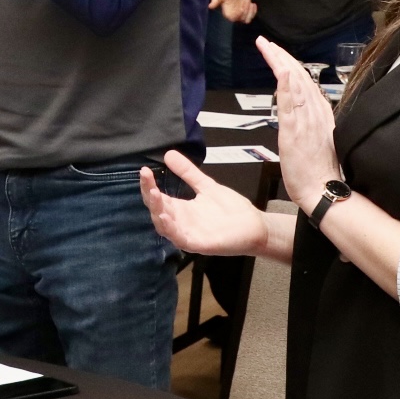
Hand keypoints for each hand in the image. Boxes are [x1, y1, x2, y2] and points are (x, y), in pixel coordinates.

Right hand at [140, 152, 269, 256]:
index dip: (148, 185)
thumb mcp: (206, 186)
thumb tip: (168, 153)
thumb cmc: (231, 210)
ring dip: (157, 212)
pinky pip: (180, 239)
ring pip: (164, 226)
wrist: (255, 226)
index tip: (144, 170)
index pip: (157, 197)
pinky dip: (171, 229)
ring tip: (153, 196)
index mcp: (180, 209)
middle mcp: (180, 222)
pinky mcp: (199, 244)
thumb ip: (188, 172)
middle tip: (147, 180)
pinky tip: (165, 217)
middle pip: (156, 210)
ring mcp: (188, 234)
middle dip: (149, 196)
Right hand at [210, 0, 257, 23]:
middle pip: (243, 20)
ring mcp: (242, 14)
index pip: (234, 19)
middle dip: (246, 13)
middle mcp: (235, 16)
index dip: (239, 15)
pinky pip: (252, 15)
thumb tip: (210, 6)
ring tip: (251, 4)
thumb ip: (216, 1)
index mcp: (228, 13)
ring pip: (248, 18)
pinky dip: (254, 11)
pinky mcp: (248, 11)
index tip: (242, 7)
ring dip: (251, 12)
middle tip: (247, 4)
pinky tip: (253, 4)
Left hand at [259, 38, 341, 210]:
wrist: (323, 190)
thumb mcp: (317, 139)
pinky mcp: (295, 132)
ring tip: (268, 47)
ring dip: (281, 64)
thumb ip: (309, 121)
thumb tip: (300, 109)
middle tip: (267, 42)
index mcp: (320, 114)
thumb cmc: (319, 170)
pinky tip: (282, 72)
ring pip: (294, 85)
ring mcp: (306, 121)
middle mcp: (315, 112)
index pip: (304, 82)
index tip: (279, 52)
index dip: (291, 64)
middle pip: (299, 77)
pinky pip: (291, 105)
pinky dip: (287, 87)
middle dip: (282, 57)